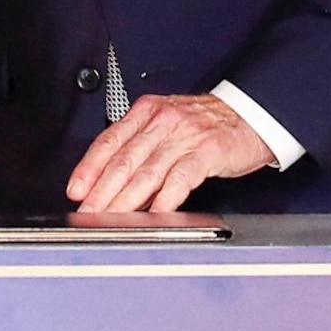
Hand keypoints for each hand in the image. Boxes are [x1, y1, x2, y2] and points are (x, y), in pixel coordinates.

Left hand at [66, 93, 272, 212]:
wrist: (254, 113)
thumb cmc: (209, 123)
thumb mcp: (168, 123)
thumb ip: (141, 147)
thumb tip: (113, 182)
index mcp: (147, 111)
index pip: (109, 140)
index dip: (88, 168)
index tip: (75, 190)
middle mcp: (162, 121)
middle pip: (124, 160)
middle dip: (101, 191)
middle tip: (87, 214)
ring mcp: (185, 135)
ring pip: (147, 171)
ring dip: (125, 200)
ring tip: (111, 219)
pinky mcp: (208, 150)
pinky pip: (181, 177)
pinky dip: (166, 197)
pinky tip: (155, 213)